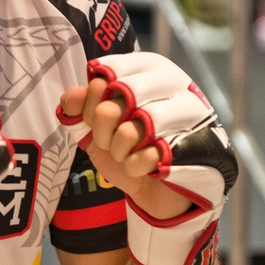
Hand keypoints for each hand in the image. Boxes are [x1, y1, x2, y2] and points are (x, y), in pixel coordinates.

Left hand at [57, 52, 236, 264]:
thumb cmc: (130, 150)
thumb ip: (81, 107)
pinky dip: (134, 167)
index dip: (91, 97)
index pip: (107, 72)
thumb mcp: (98, 127)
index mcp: (152, 71)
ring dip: (119, 148)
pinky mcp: (195, 147)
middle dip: (103, 124)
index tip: (94, 113)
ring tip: (126, 155)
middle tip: (109, 140)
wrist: (160, 194)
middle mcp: (175, 85)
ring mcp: (189, 115)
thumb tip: (70, 98)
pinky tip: (142, 169)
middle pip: (116, 96)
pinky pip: (147, 155)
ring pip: (132, 126)